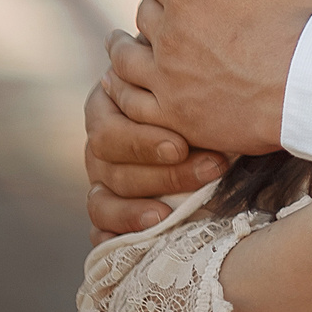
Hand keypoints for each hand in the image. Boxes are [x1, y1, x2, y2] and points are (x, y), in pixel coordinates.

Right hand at [85, 77, 229, 240]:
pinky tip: (134, 241)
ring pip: (103, 200)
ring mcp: (102, 176)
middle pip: (112, 168)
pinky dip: (112, 236)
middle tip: (212, 169)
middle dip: (164, 174)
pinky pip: (99, 228)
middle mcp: (101, 143)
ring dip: (136, 211)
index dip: (143, 143)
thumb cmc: (203, 88)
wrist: (212, 104)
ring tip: (167, 216)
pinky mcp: (109, 206)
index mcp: (108, 106)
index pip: (110, 132)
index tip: (182, 147)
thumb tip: (193, 70)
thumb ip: (186, 85)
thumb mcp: (192, 81)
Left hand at [104, 0, 311, 154]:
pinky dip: (124, 93)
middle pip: (145, 16)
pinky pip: (133, 104)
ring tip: (122, 48)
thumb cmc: (300, 16)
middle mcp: (167, 34)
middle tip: (161, 18)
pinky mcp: (175, 115)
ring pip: (126, 61)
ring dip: (124, 51)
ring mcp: (167, 78)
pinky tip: (124, 90)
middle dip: (153, 13)